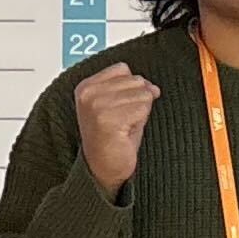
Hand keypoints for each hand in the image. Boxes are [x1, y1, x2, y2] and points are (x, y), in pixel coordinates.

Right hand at [73, 63, 159, 199]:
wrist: (104, 169)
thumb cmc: (110, 139)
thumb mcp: (117, 105)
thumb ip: (130, 88)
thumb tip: (153, 87)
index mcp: (86, 87)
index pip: (123, 69)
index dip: (131, 88)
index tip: (120, 107)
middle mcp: (88, 94)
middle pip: (135, 80)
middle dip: (136, 101)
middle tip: (122, 121)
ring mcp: (97, 105)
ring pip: (143, 94)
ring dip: (139, 113)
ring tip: (124, 127)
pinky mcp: (109, 119)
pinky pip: (144, 108)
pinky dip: (141, 122)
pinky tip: (126, 132)